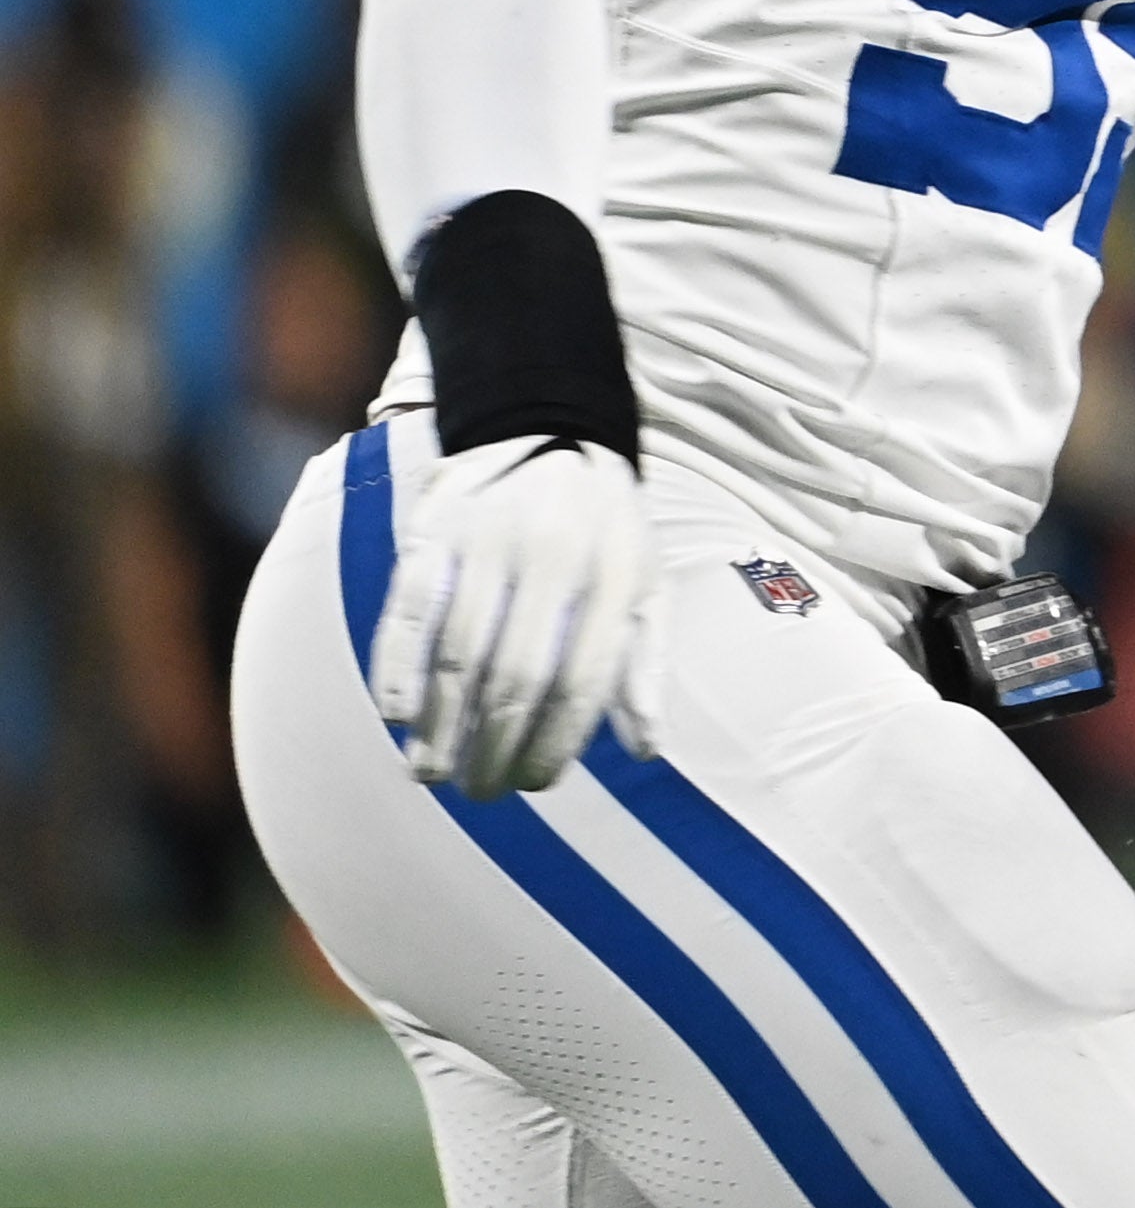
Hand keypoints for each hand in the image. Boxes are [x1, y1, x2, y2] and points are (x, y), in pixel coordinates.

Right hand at [367, 434, 662, 797]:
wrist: (552, 430)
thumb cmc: (605, 531)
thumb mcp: (644, 584)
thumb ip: (644, 664)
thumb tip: (649, 749)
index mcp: (612, 575)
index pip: (582, 680)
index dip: (554, 743)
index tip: (534, 785)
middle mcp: (552, 557)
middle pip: (515, 676)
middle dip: (492, 747)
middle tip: (478, 793)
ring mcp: (489, 541)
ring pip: (457, 652)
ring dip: (439, 724)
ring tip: (431, 771)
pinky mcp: (435, 531)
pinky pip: (409, 611)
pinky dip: (397, 667)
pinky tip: (396, 715)